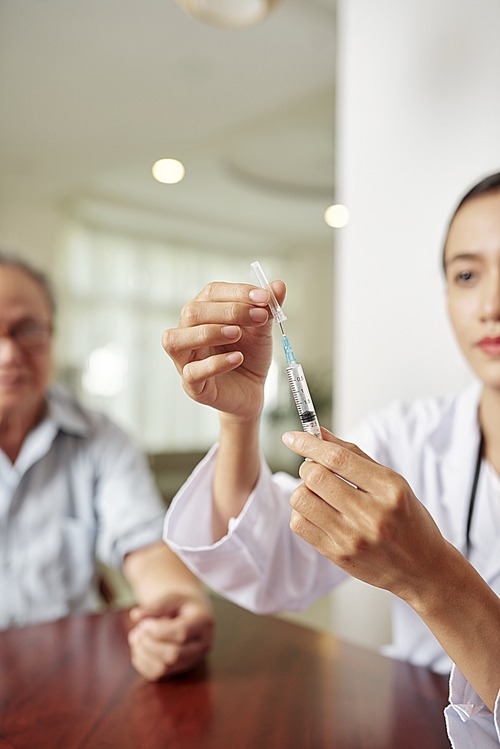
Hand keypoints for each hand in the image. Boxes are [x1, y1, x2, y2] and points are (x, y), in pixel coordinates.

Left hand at [127, 594, 214, 680]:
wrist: (192, 613)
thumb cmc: (182, 603)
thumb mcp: (173, 597)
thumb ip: (156, 605)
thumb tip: (136, 615)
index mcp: (204, 622)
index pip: (182, 633)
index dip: (158, 630)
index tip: (144, 623)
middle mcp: (203, 645)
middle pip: (174, 654)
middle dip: (149, 643)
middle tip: (138, 629)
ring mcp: (192, 660)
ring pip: (164, 667)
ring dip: (143, 653)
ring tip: (135, 636)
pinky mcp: (180, 669)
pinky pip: (157, 674)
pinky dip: (142, 663)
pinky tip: (137, 647)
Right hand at [162, 281, 285, 421]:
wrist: (253, 390)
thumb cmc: (249, 356)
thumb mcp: (261, 330)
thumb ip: (267, 308)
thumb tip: (278, 285)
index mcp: (203, 313)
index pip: (211, 292)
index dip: (237, 292)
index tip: (264, 297)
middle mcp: (188, 332)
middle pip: (193, 312)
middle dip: (229, 311)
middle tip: (259, 317)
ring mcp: (185, 359)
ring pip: (176, 340)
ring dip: (210, 332)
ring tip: (238, 334)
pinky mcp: (192, 385)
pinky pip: (192, 372)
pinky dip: (215, 364)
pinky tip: (237, 358)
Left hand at [282, 428, 449, 607]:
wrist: (422, 568)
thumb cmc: (406, 518)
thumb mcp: (391, 481)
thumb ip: (353, 455)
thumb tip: (317, 433)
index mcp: (390, 489)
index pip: (338, 459)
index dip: (309, 443)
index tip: (292, 437)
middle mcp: (372, 514)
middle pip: (315, 477)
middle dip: (307, 466)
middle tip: (316, 469)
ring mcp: (354, 538)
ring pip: (301, 499)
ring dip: (303, 489)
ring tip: (319, 493)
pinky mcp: (338, 556)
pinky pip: (299, 524)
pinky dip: (301, 512)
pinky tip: (318, 512)